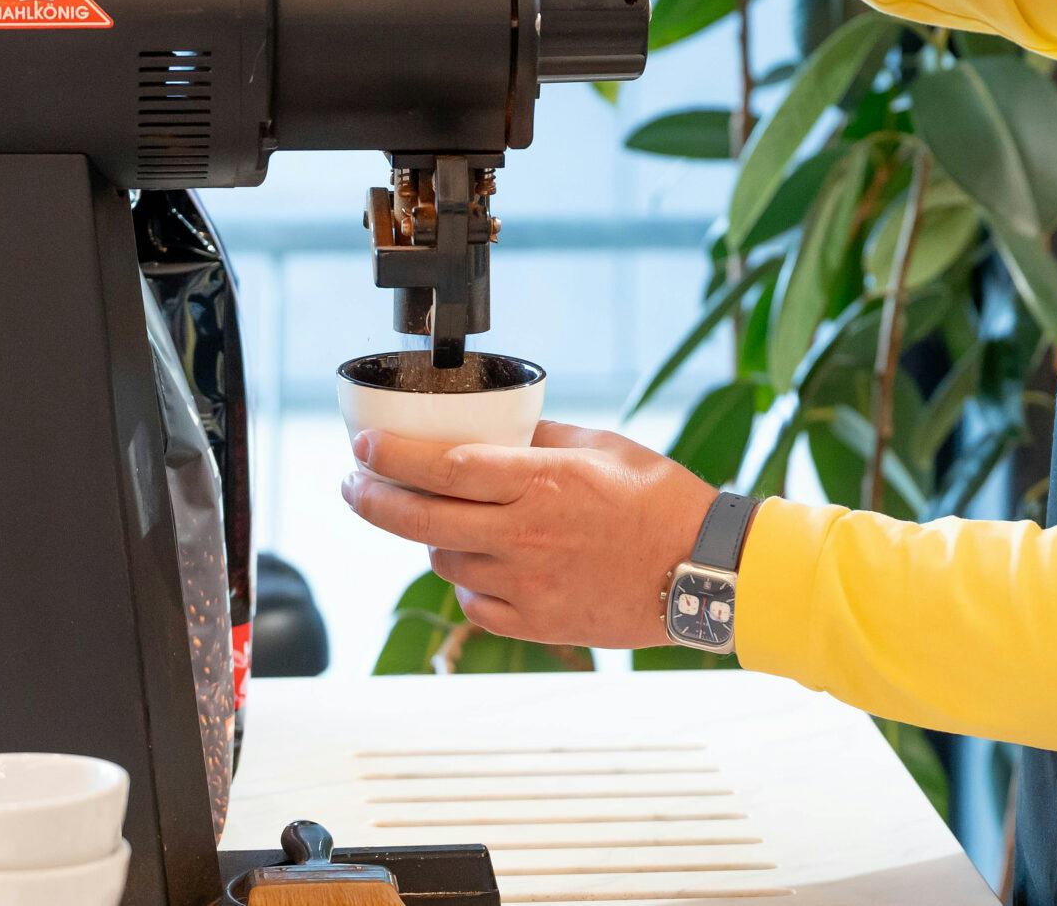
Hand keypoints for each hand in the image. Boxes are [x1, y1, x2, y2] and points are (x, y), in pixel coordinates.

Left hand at [341, 420, 718, 649]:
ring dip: (430, 539)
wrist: (704, 570)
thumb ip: (541, 439)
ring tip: (439, 521)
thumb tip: (495, 432)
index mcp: (541, 482)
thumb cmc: (661, 500)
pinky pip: (476, 604)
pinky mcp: (538, 623)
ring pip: (444, 562)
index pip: (443, 467)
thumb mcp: (604, 445)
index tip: (363, 447)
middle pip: (420, 521)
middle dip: (372, 500)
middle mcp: (524, 534)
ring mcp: (528, 584)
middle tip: (353, 486)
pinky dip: (469, 582)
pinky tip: (481, 564)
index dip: (393, 457)